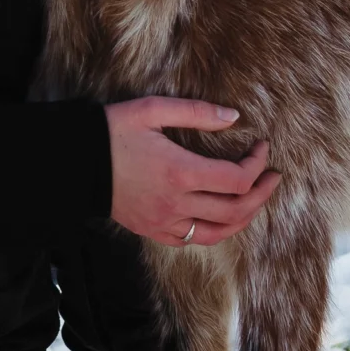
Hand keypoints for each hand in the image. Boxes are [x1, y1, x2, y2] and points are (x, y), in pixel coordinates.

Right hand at [105, 99, 275, 245]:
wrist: (76, 164)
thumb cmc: (113, 132)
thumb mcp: (153, 110)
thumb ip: (197, 112)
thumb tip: (234, 117)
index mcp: (180, 172)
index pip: (237, 178)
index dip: (257, 164)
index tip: (262, 147)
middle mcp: (177, 203)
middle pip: (237, 209)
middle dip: (262, 192)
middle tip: (273, 176)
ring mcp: (166, 223)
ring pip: (220, 232)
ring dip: (246, 216)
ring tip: (257, 198)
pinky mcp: (154, 232)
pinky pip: (194, 240)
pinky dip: (217, 230)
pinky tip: (223, 215)